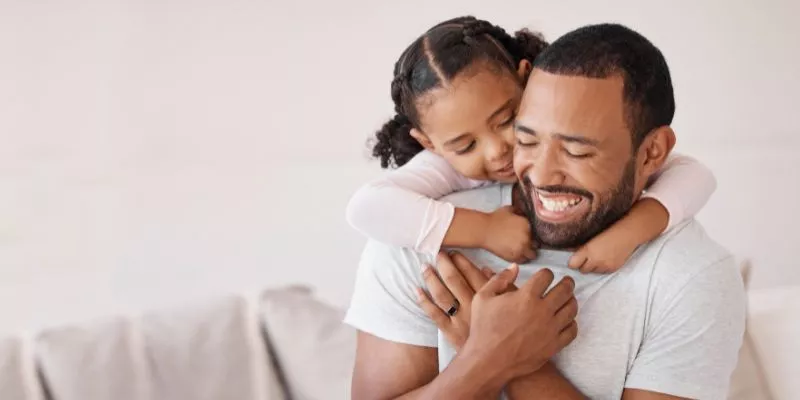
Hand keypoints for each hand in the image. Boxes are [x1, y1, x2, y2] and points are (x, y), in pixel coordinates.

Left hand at [416, 252, 512, 350]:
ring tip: (424, 267)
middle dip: (444, 265)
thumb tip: (486, 268)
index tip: (454, 252)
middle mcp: (472, 306)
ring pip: (442, 295)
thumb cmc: (509, 330)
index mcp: (489, 298)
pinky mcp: (451, 332)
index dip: (461, 261)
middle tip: (437, 254)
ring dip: (431, 279)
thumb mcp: (512, 306)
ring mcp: (460, 319)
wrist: (501, 360)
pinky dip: (424, 302)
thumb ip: (503, 286)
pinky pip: (434, 315)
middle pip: (454, 281)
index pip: (472, 273)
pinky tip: (417, 290)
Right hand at [464, 266, 577, 380]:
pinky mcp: (554, 345)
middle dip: (567, 283)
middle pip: (565, 290)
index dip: (546, 273)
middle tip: (567, 282)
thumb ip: (499, 279)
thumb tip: (515, 267)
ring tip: (568, 299)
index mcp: (526, 296)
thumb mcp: (483, 298)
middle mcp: (542, 310)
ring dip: (571, 301)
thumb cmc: (483, 328)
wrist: (488, 361)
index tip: (545, 276)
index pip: (546, 276)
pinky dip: (572, 323)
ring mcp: (550, 328)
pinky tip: (566, 321)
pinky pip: (572, 330)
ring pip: (572, 309)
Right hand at [483, 206, 536, 262]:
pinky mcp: (514, 257)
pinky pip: (523, 261)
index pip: (535, 233)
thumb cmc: (494, 218)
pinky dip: (521, 258)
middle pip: (536, 245)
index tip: (526, 235)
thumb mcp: (509, 209)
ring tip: (521, 251)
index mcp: (527, 225)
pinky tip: (516, 254)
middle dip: (531, 244)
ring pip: (531, 255)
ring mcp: (521, 249)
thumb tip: (523, 213)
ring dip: (528, 253)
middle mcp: (527, 238)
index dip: (531, 234)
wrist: (484, 230)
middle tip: (524, 243)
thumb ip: (519, 211)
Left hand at [567, 227, 638, 273]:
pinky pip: (602, 272)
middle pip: (582, 270)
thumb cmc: (609, 232)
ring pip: (592, 272)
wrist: (628, 234)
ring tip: (598, 257)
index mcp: (588, 250)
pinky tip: (606, 259)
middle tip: (587, 257)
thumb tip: (568, 251)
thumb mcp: (592, 238)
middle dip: (582, 265)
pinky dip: (602, 268)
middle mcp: (596, 260)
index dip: (573, 262)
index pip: (572, 264)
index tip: (575, 259)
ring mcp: (605, 266)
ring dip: (593, 267)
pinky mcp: (612, 269)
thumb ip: (581, 247)